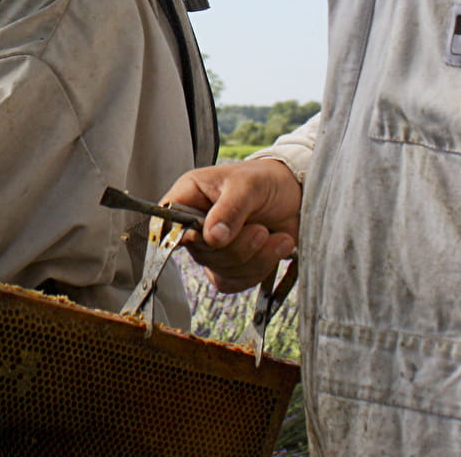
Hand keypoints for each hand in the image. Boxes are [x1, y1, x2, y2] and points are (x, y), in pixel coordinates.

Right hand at [164, 158, 300, 293]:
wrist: (296, 195)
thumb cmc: (265, 180)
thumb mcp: (248, 185)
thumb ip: (229, 209)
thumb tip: (212, 237)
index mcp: (188, 197)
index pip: (164, 224)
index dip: (179, 236)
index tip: (208, 237)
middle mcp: (195, 224)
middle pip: (199, 252)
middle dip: (237, 246)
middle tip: (261, 229)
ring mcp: (212, 248)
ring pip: (219, 270)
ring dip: (255, 257)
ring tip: (274, 235)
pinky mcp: (231, 266)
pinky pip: (234, 282)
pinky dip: (259, 268)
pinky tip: (276, 247)